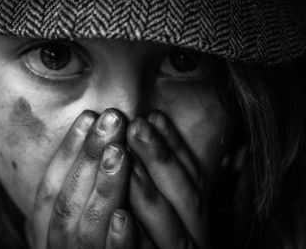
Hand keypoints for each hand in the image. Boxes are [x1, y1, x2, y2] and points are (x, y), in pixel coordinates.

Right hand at [32, 109, 138, 247]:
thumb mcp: (73, 224)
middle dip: (88, 157)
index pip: (50, 188)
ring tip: (120, 151)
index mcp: (47, 231)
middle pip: (67, 202)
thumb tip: (76, 160)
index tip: (89, 116)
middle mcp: (58, 247)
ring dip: (103, 188)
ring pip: (88, 228)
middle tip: (112, 119)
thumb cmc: (92, 246)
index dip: (68, 150)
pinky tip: (125, 217)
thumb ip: (71, 201)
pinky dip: (116, 243)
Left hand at [127, 111, 207, 248]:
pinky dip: (131, 240)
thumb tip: (232, 154)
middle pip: (184, 194)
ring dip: (145, 189)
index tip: (154, 116)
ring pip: (165, 223)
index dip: (175, 145)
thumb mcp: (192, 220)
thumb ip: (211, 192)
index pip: (193, 177)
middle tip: (136, 125)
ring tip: (123, 155)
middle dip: (160, 158)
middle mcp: (197, 237)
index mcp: (201, 220)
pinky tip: (118, 217)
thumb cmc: (174, 243)